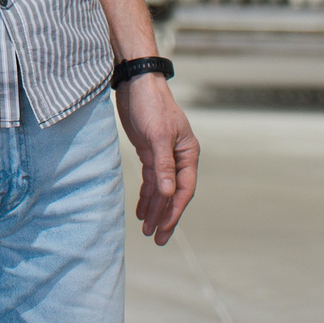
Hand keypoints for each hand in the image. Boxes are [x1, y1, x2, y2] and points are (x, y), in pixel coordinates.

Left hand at [114, 74, 197, 244]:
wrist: (136, 83)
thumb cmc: (151, 105)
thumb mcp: (157, 135)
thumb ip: (163, 165)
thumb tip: (168, 192)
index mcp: (188, 153)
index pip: (183, 189)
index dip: (173, 211)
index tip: (163, 229)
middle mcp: (179, 157)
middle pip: (173, 193)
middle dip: (165, 216)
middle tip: (157, 239)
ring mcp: (164, 155)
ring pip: (161, 189)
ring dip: (154, 208)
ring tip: (146, 229)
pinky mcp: (150, 151)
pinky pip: (151, 180)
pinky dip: (146, 195)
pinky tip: (141, 210)